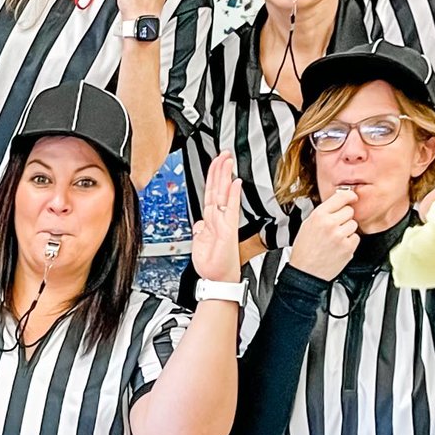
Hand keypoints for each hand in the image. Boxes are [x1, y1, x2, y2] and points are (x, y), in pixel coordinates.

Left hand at [190, 152, 241, 284]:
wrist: (217, 280)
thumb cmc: (211, 265)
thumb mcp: (199, 244)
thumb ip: (200, 231)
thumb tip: (199, 223)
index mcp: (211, 222)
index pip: (211, 194)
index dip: (212, 178)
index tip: (215, 163)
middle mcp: (219, 219)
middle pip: (218, 189)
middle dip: (220, 170)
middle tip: (224, 154)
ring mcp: (224, 223)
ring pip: (223, 195)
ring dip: (224, 177)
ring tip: (227, 160)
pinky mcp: (228, 230)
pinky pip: (231, 209)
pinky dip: (233, 196)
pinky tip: (235, 183)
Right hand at [288, 189, 358, 279]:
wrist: (306, 272)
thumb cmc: (304, 251)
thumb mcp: (307, 225)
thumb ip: (323, 213)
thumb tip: (337, 204)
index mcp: (318, 216)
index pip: (341, 197)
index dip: (349, 196)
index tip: (352, 197)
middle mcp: (330, 224)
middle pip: (349, 211)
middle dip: (344, 217)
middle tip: (335, 227)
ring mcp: (340, 236)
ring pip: (353, 224)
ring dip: (347, 230)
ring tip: (335, 238)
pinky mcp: (348, 247)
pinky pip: (356, 238)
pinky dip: (350, 242)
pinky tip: (338, 246)